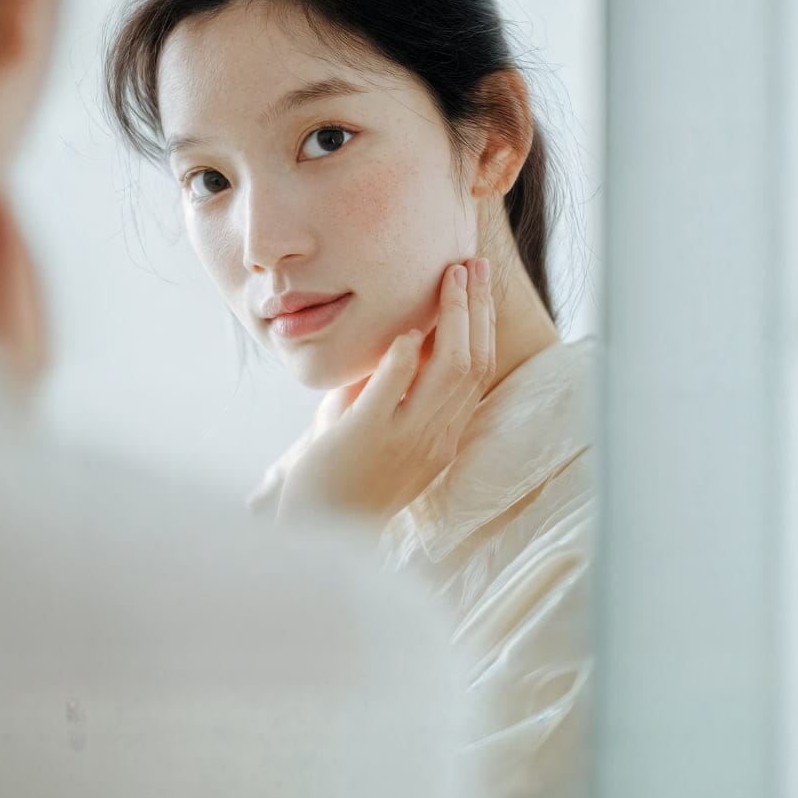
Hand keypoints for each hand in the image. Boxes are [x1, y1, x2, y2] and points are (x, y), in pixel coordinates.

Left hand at [266, 257, 496, 523]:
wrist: (314, 534)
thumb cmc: (340, 479)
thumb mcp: (375, 430)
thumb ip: (386, 390)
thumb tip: (394, 341)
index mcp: (443, 437)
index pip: (478, 371)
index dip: (483, 323)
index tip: (478, 284)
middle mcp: (435, 438)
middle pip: (473, 362)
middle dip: (476, 308)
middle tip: (473, 263)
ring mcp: (405, 440)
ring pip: (450, 370)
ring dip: (453, 317)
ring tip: (451, 276)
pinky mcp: (368, 440)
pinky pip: (396, 390)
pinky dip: (407, 356)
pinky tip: (409, 329)